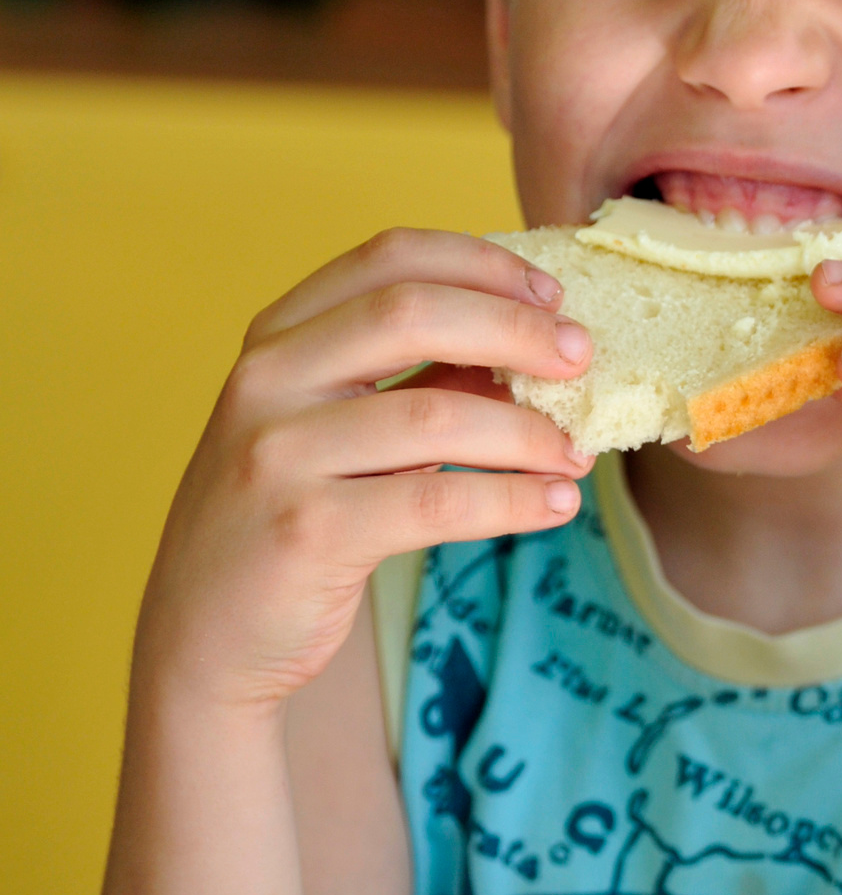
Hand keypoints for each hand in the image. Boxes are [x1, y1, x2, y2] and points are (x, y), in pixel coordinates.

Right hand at [135, 230, 593, 713]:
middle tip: (583, 357)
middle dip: (516, 329)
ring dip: (528, 432)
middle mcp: (266, 380)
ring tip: (577, 455)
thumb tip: (533, 346)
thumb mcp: (337, 429)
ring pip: (437, 413)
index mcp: (277, 337)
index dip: (481, 263)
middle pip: (412, 312)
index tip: (552, 293)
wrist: (204, 637)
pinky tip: (553, 505)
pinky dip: (511, 499)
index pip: (388, 257)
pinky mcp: (306, 531)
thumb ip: (417, 380)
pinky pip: (436, 498)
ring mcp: (277, 454)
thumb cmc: (290, 518)